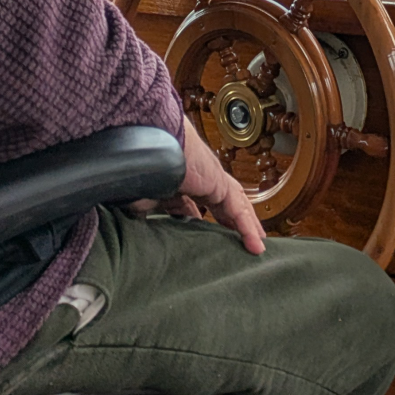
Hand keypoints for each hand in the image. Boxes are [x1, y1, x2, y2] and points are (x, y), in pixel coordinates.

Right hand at [146, 122, 266, 253]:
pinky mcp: (220, 183)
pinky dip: (247, 228)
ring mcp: (211, 178)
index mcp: (178, 183)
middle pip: (221, 205)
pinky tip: (255, 246)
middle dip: (231, 223)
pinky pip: (238, 210)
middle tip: (239, 242)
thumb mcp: (143, 199)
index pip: (193, 207)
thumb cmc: (138, 168)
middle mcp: (198, 179)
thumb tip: (140, 223)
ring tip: (256, 245)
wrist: (147, 148)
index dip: (199, 222)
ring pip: (235, 206)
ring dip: (246, 225)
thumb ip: (145, 212)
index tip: (202, 241)